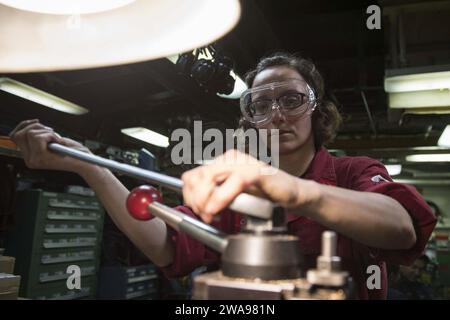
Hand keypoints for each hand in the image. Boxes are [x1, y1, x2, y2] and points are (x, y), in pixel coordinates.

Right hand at [9, 119, 92, 173]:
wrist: (85, 163)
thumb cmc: (73, 152)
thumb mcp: (54, 143)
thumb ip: (40, 137)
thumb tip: (29, 124)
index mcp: (30, 157)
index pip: (15, 136)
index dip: (25, 125)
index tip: (36, 121)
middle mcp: (29, 160)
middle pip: (20, 134)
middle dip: (37, 127)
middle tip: (52, 132)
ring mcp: (34, 160)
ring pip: (30, 134)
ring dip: (47, 132)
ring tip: (58, 139)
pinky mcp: (41, 157)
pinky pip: (39, 137)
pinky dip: (51, 135)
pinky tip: (59, 142)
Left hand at [181, 149, 312, 222]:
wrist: (290, 194)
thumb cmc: (264, 194)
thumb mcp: (232, 195)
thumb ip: (215, 195)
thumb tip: (196, 204)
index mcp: (223, 162)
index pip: (192, 176)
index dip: (189, 196)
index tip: (197, 210)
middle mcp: (231, 159)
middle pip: (198, 177)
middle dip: (196, 201)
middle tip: (205, 216)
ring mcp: (243, 163)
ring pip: (210, 178)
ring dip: (206, 200)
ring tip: (212, 214)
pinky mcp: (257, 172)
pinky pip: (234, 182)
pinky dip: (222, 197)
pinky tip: (219, 209)